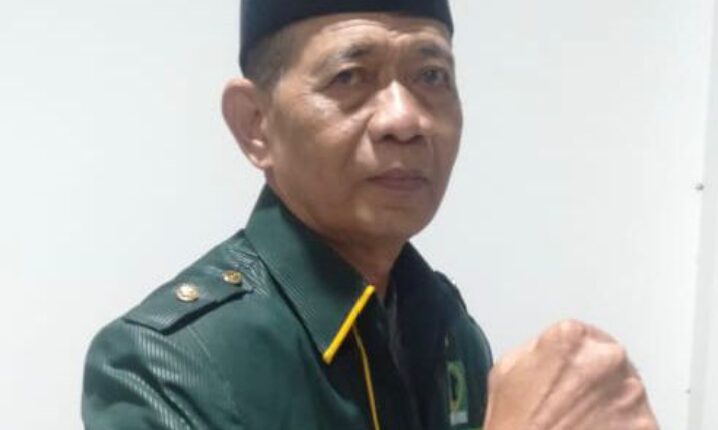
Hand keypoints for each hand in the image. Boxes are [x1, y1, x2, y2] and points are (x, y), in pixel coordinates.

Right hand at [483, 320, 657, 429]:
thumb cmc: (516, 423)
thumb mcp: (506, 368)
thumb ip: (538, 349)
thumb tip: (553, 351)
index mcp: (571, 337)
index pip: (584, 334)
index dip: (574, 357)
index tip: (568, 373)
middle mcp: (607, 358)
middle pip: (610, 359)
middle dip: (597, 378)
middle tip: (574, 401)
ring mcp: (631, 393)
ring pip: (628, 390)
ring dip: (613, 403)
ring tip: (585, 421)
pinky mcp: (646, 425)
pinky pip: (640, 422)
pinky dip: (624, 429)